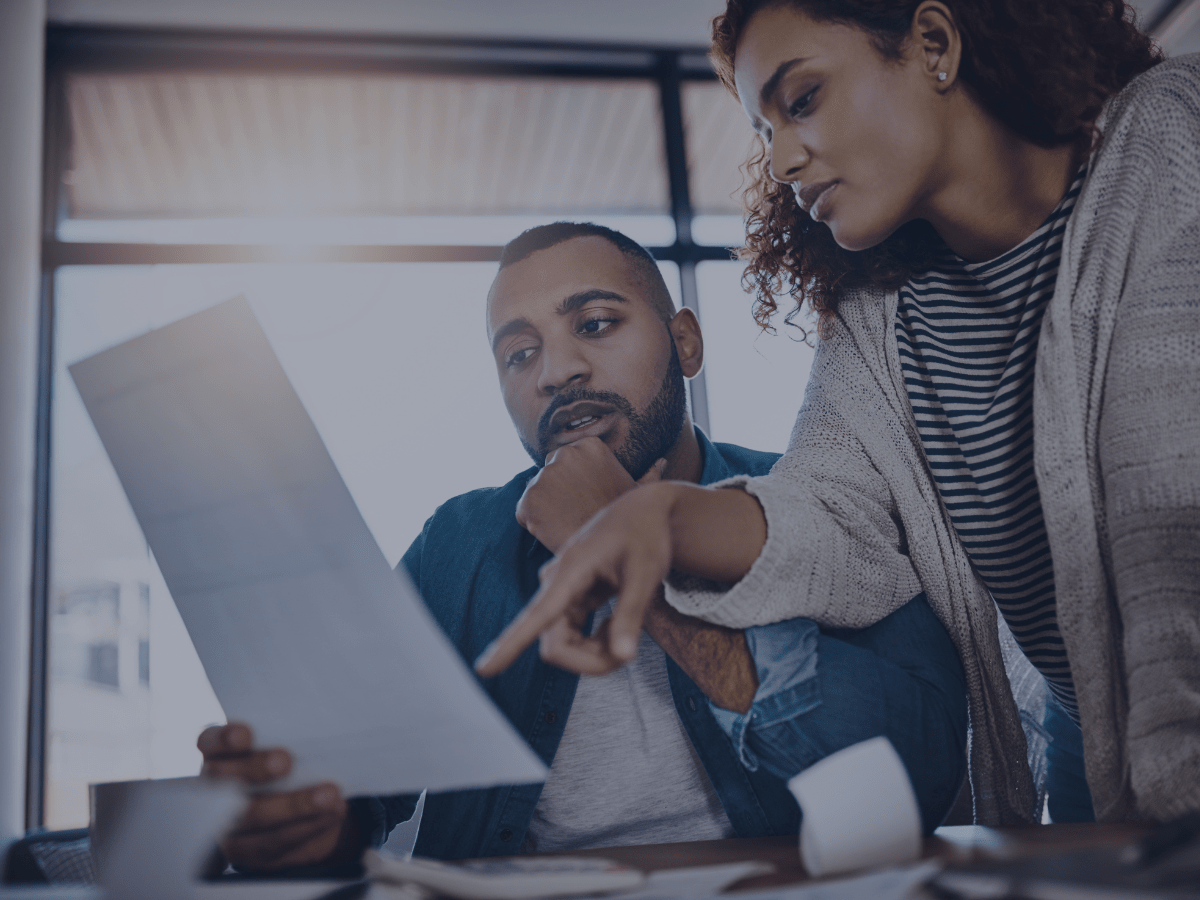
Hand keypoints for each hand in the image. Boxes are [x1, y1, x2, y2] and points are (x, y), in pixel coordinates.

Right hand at [198, 723, 362, 871]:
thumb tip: (316, 729)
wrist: (299, 808)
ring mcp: (225, 825)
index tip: (245, 735)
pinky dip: (308, 828)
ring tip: (330, 795)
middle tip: (286, 761)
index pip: (209, 742)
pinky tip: (332, 814)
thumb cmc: (290, 763)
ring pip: (252, 817)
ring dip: (295, 806)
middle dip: (256, 770)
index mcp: (218, 754)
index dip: (222, 740)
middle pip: (224, 781)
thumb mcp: (286, 747)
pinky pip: (273, 843)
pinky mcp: (245, 851)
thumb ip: (288, 739)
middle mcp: (213, 789)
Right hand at [477, 481, 677, 676]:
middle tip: (629, 652)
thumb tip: (624, 657)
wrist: (643, 510)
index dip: (508, 646)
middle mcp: (556, 583)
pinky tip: (617, 625)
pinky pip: (572, 636)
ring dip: (595, 653)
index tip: (483, 670)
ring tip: (627, 633)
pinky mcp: (569, 598)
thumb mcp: (646, 573)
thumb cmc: (645, 535)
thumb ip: (632, 615)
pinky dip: (597, 642)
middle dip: (590, 661)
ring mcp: (560, 592)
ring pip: (563, 645)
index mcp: (570, 572)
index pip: (536, 617)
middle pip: (555, 646)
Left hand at [516, 436, 665, 553]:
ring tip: (567, 524)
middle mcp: (563, 454)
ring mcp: (543, 476)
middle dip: (556, 490)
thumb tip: (661, 462)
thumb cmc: (627, 520)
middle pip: (549, 472)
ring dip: (545, 507)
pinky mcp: (529, 500)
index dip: (575, 482)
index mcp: (589, 445)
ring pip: (536, 493)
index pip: (568, 459)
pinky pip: (524, 512)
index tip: (585, 498)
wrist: (611, 549)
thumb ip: (647, 474)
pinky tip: (555, 532)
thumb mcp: (639, 493)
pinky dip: (534, 523)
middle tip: (574, 512)